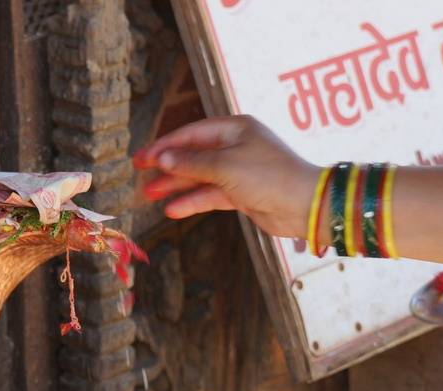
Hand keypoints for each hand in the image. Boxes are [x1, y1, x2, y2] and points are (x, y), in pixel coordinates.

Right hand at [133, 115, 317, 238]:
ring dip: (176, 185)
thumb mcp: (225, 166)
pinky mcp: (242, 194)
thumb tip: (163, 158)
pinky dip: (193, 201)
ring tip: (149, 194)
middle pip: (194, 155)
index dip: (165, 146)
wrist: (303, 205)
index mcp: (235, 129)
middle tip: (139, 173)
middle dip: (167, 166)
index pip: (191, 134)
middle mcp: (236, 147)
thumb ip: (192, 163)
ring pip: (200, 177)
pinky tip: (173, 209)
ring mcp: (239, 171)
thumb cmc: (269, 176)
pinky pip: (211, 195)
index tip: (142, 157)